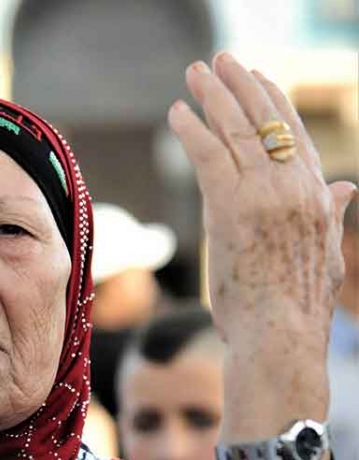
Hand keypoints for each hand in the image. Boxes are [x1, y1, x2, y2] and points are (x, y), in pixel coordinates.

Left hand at [168, 53, 355, 352]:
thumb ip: (330, 215)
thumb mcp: (322, 255)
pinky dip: (191, 131)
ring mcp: (265, 195)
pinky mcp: (233, 208)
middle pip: (266, 121)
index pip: (294, 135)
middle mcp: (294, 187)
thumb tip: (346, 187)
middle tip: (219, 62)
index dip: (273, 101)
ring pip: (236, 130)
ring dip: (212, 97)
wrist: (281, 338)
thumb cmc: (296, 310)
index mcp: (316, 196)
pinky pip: (209, 155)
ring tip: (194, 76)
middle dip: (240, 85)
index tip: (257, 77)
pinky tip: (176, 115)